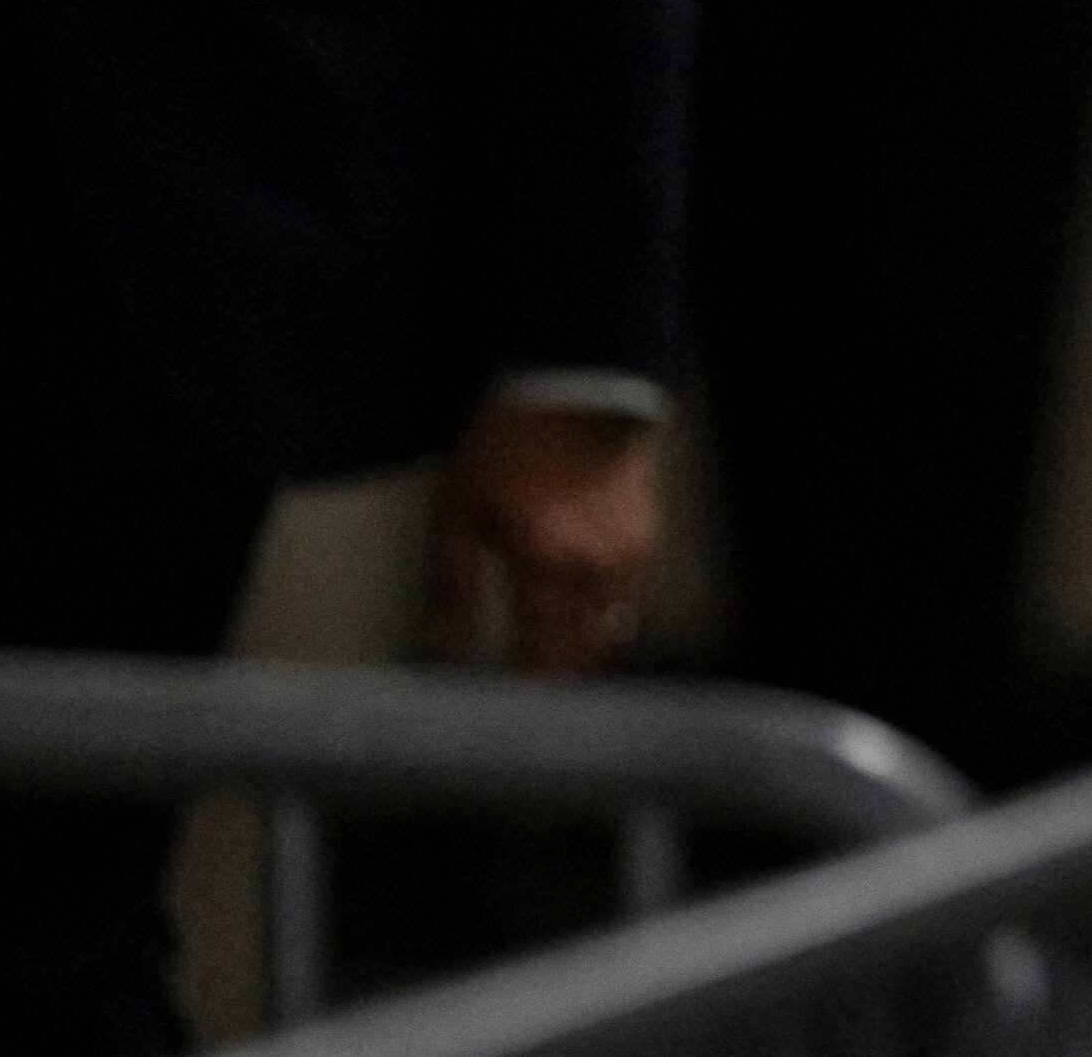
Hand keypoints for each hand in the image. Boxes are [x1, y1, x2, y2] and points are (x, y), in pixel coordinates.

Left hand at [429, 399, 661, 671]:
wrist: (576, 389)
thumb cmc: (509, 443)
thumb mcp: (458, 507)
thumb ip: (452, 579)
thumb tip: (445, 637)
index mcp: (545, 563)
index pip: (541, 653)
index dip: (526, 685)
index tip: (508, 703)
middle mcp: (594, 567)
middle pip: (582, 651)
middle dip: (555, 674)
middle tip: (529, 687)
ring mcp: (628, 554)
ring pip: (611, 630)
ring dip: (582, 650)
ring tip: (554, 658)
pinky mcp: (647, 536)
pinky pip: (631, 598)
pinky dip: (607, 616)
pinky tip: (584, 616)